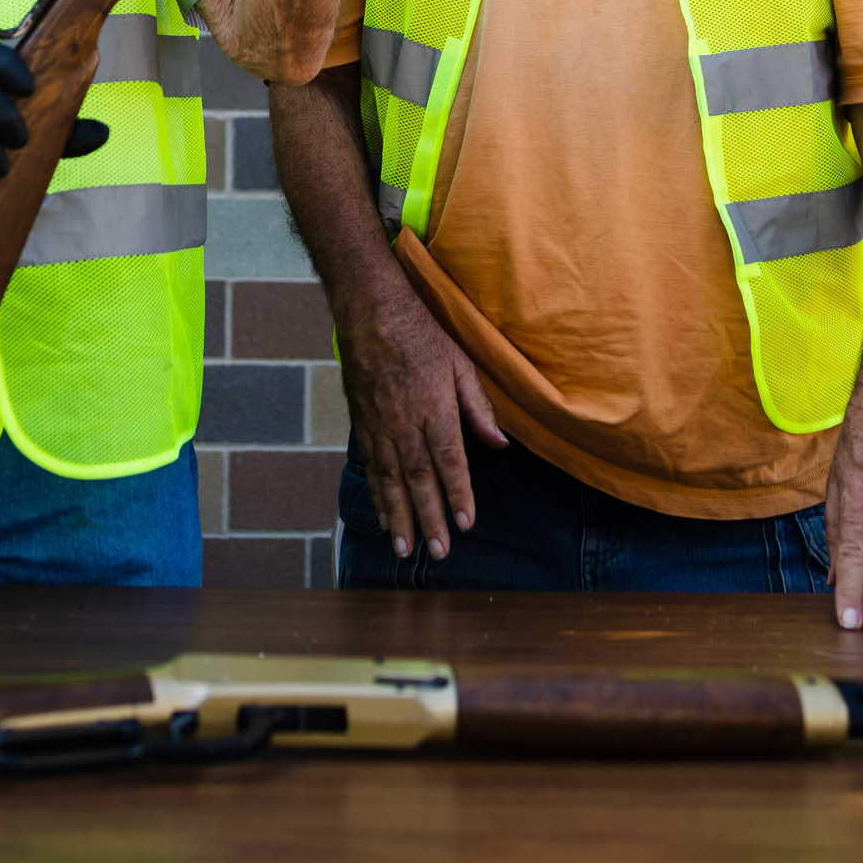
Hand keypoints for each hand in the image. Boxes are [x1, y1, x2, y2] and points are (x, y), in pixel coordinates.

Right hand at [339, 290, 504, 560]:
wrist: (370, 310)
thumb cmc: (422, 333)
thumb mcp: (461, 363)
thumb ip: (479, 407)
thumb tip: (500, 445)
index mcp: (434, 405)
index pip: (449, 459)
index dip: (458, 493)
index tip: (466, 523)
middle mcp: (404, 420)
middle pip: (418, 478)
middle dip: (428, 518)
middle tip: (439, 552)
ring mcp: (379, 423)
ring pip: (390, 478)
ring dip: (398, 516)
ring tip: (404, 549)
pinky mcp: (362, 422)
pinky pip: (370, 466)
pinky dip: (377, 494)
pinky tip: (383, 516)